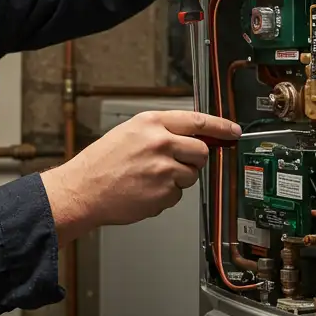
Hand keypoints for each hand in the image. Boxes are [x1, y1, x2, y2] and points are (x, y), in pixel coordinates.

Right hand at [41, 110, 240, 242]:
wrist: (82, 190)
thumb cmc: (101, 163)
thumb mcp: (129, 133)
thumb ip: (161, 131)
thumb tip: (191, 136)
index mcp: (151, 123)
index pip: (197, 120)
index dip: (221, 126)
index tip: (233, 131)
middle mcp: (160, 142)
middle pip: (201, 151)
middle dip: (194, 160)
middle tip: (177, 164)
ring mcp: (163, 168)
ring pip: (191, 175)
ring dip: (178, 179)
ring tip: (150, 178)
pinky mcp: (164, 192)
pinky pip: (178, 194)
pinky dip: (165, 195)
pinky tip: (145, 191)